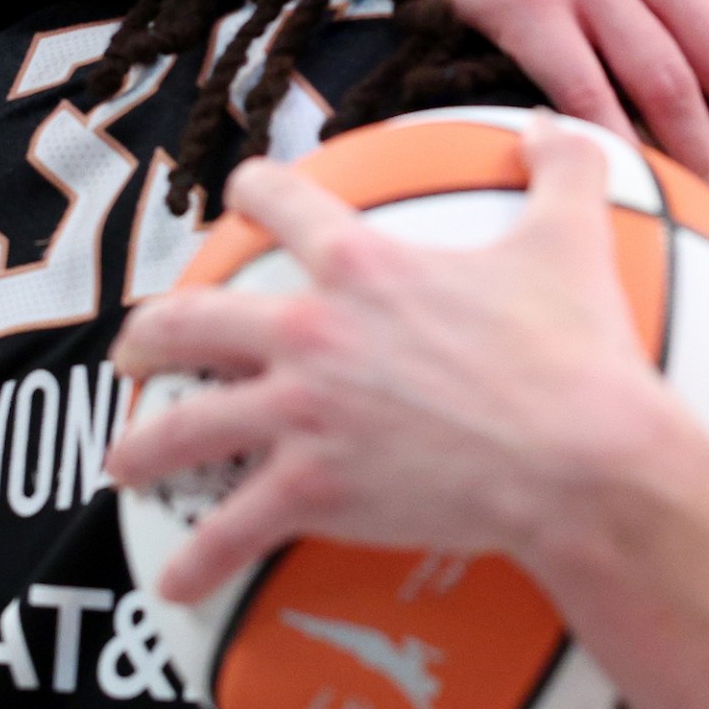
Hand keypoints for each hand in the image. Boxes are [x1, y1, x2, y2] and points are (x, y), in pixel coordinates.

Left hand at [108, 116, 699, 600]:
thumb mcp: (572, 238)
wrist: (583, 460)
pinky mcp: (312, 491)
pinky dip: (197, 563)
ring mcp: (303, 414)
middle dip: (150, 336)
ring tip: (125, 462)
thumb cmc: (579, 351)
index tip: (239, 198)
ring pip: (187, 426)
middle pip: (193, 320)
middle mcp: (311, 331)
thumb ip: (562, 167)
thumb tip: (559, 122)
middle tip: (137, 353)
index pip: (279, 203)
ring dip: (145, 446)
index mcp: (360, 263)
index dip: (252, 191)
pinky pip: (231, 531)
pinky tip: (174, 587)